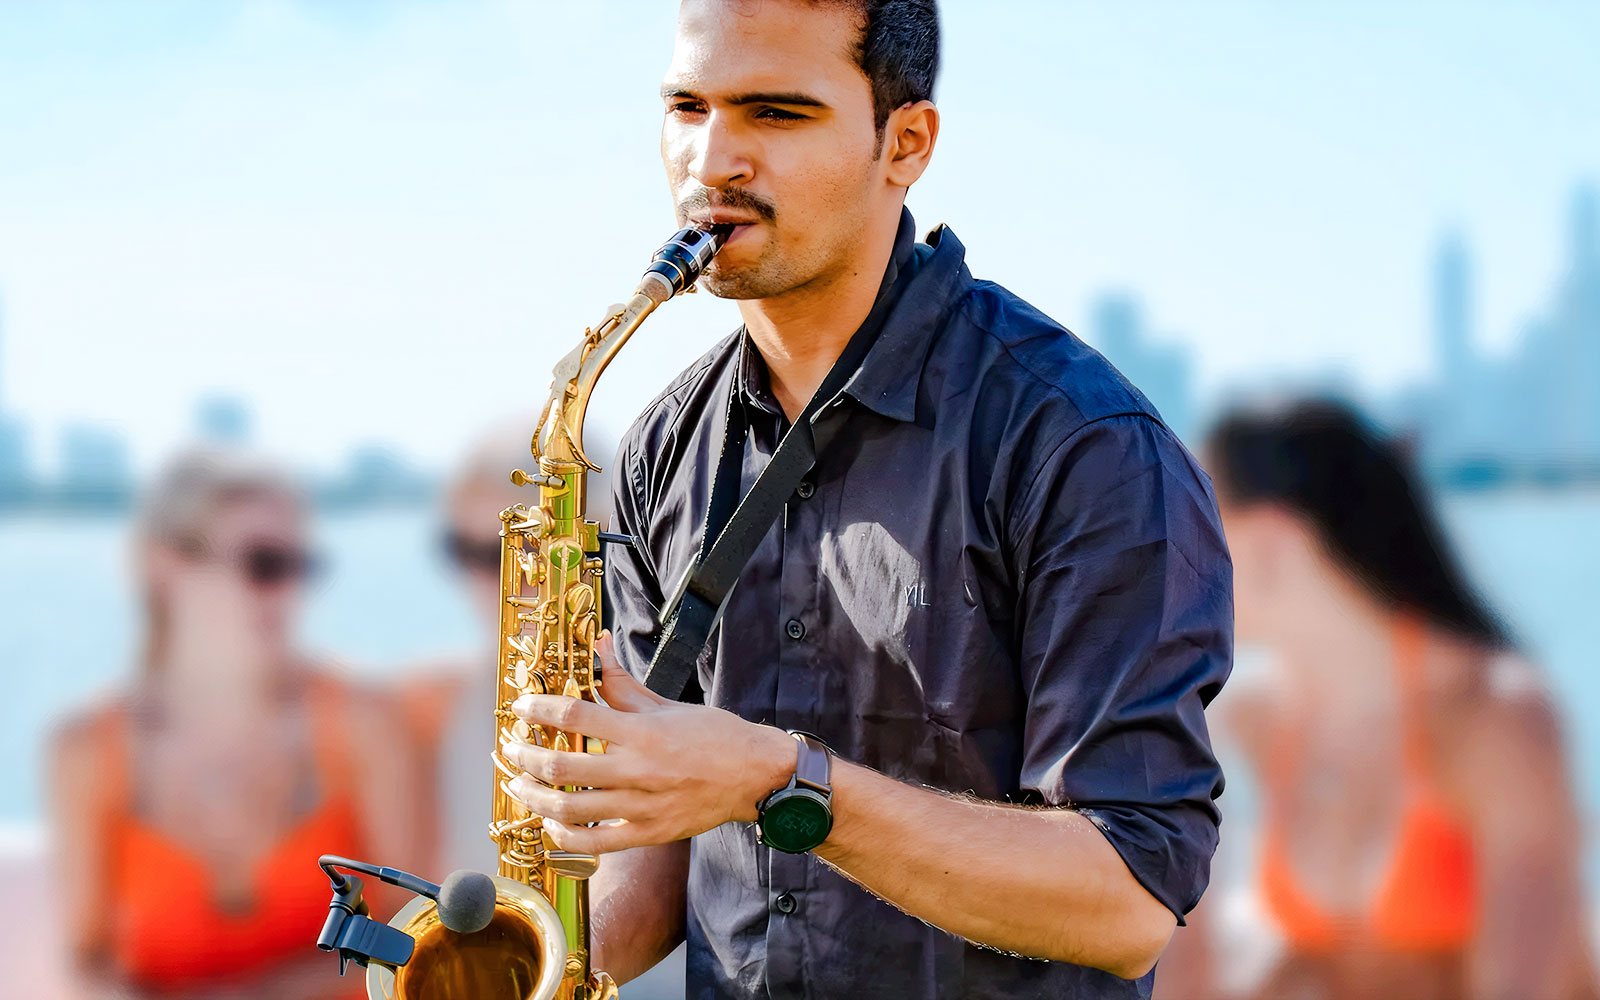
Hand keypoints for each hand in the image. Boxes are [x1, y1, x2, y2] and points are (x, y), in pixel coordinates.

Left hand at [502, 633, 794, 853]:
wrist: (754, 776)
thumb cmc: (714, 735)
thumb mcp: (667, 704)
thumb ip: (623, 682)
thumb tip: (597, 644)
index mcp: (642, 732)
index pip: (575, 715)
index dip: (539, 708)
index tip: (521, 707)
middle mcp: (637, 770)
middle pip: (560, 765)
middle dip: (523, 755)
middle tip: (509, 747)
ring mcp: (640, 807)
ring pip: (568, 807)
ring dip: (532, 796)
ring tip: (518, 783)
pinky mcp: (647, 834)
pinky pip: (592, 843)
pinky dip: (563, 835)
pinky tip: (550, 822)